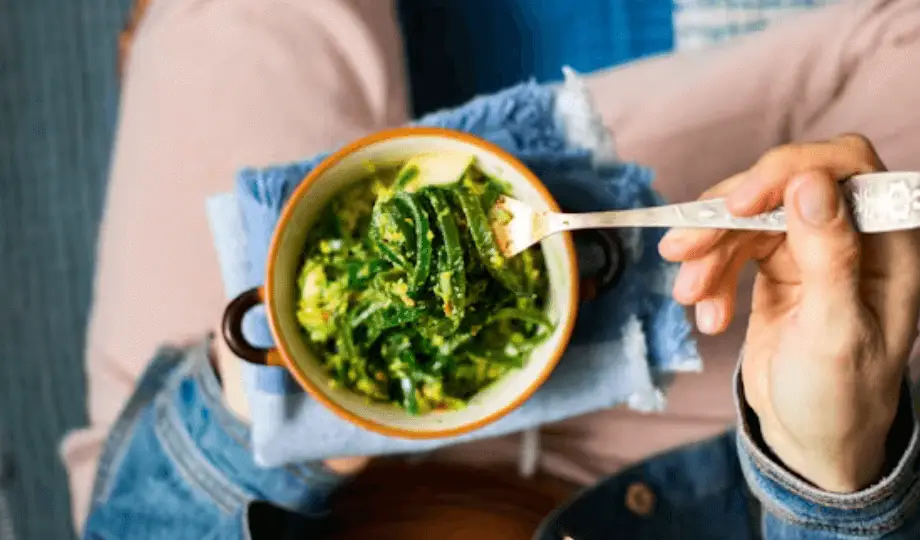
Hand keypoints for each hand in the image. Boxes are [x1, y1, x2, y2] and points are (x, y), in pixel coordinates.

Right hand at [658, 135, 919, 491]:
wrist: (810, 439)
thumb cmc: (840, 397)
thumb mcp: (836, 334)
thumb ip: (830, 257)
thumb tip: (809, 183)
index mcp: (888, 243)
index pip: (845, 167)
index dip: (788, 172)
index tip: (740, 205)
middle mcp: (850, 234)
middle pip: (781, 188)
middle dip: (727, 218)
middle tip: (682, 249)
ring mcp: (809, 247)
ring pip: (748, 217)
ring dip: (708, 252)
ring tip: (686, 296)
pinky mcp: (776, 265)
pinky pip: (731, 248)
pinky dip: (709, 277)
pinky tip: (707, 318)